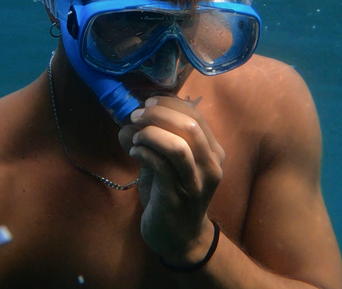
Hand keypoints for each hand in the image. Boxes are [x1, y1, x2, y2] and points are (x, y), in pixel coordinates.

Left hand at [118, 96, 223, 264]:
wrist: (179, 237)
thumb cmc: (173, 194)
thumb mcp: (166, 162)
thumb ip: (153, 140)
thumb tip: (128, 121)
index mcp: (213, 151)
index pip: (195, 115)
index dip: (168, 104)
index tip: (147, 103)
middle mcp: (211, 165)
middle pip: (189, 126)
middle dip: (158, 115)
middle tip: (136, 117)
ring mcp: (196, 183)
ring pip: (178, 146)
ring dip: (150, 134)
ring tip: (136, 139)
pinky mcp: (177, 197)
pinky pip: (161, 166)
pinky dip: (144, 153)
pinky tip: (135, 153)